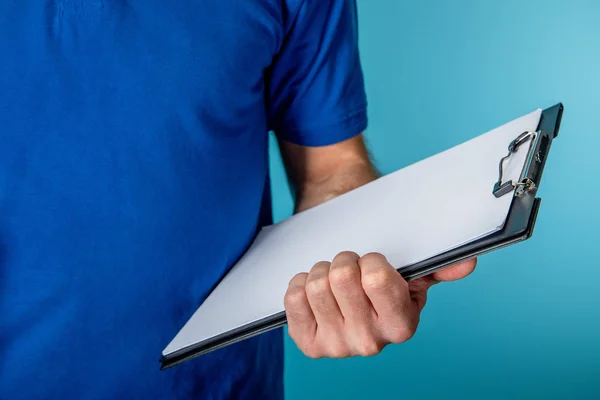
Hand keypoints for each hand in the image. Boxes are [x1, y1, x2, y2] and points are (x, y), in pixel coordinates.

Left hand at [284, 251, 475, 357]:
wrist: (349, 302)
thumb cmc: (381, 285)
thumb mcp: (411, 278)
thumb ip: (437, 269)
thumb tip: (466, 263)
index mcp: (401, 325)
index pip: (375, 276)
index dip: (370, 260)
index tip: (372, 265)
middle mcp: (370, 342)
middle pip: (341, 276)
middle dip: (344, 261)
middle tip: (350, 269)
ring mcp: (337, 346)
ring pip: (316, 284)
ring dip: (321, 271)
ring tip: (332, 280)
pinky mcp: (309, 344)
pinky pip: (293, 298)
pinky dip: (300, 285)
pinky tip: (314, 292)